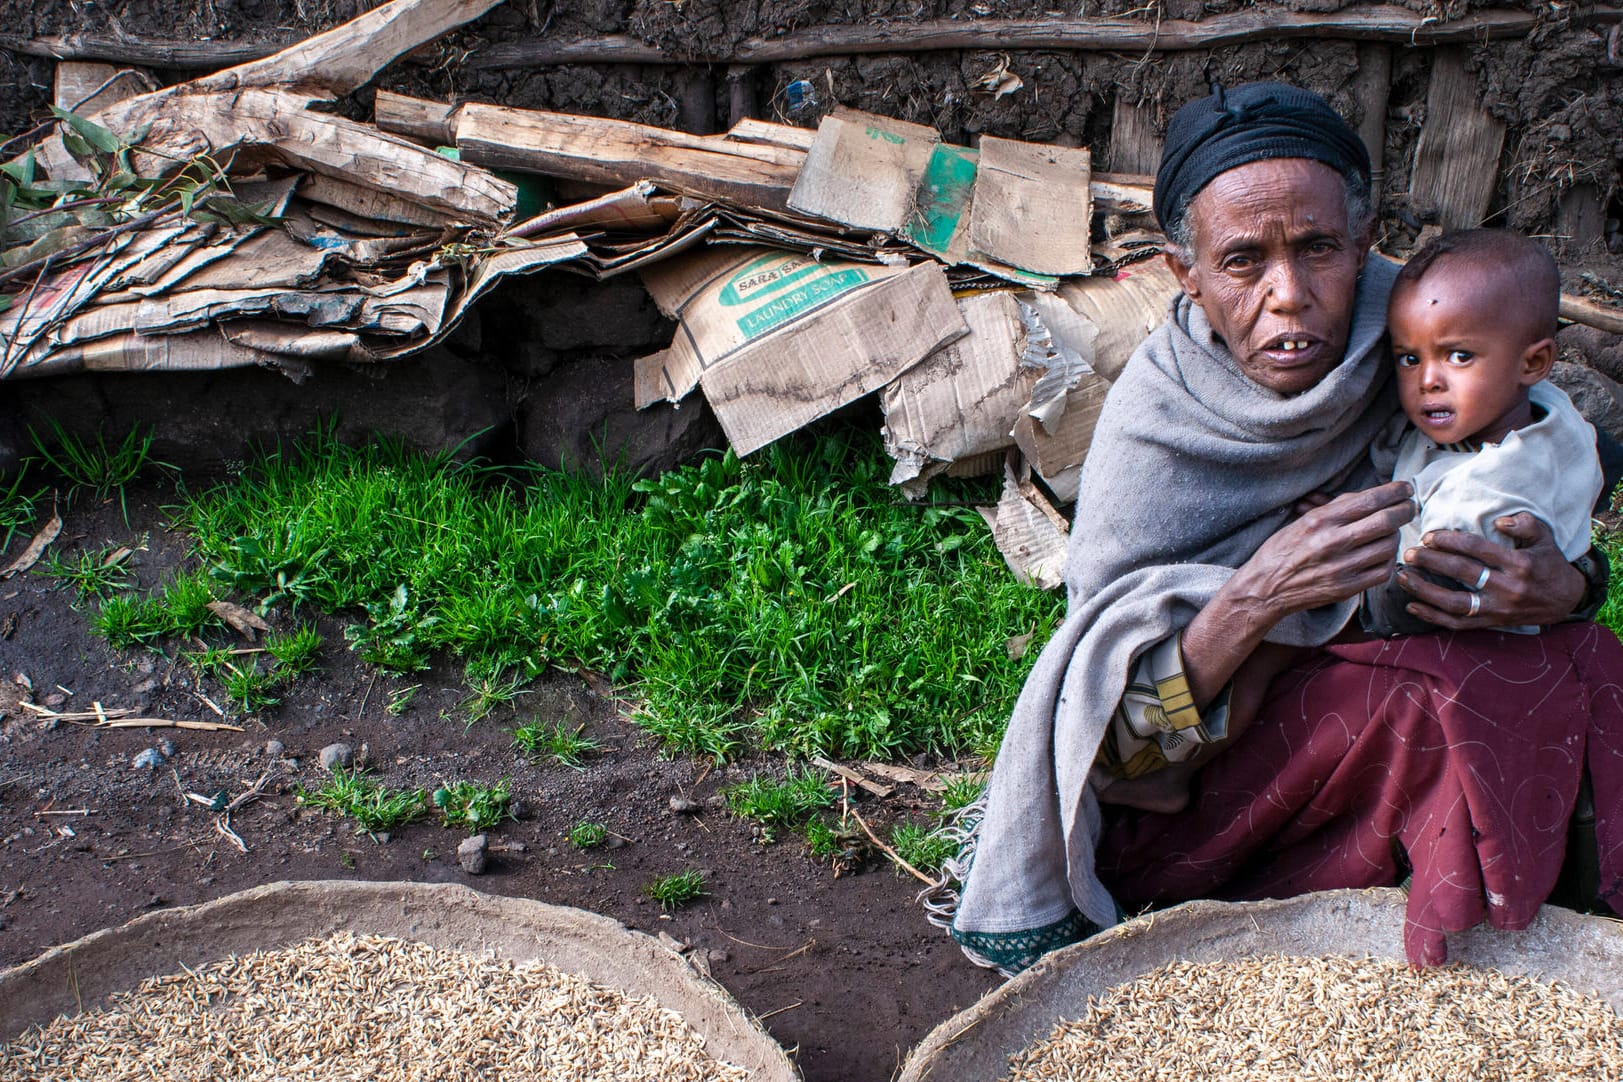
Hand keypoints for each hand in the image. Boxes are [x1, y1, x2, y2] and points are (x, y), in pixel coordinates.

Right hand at [1229, 481, 1414, 622]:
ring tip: (1391, 532)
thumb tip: (1372, 496)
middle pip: (1386, 521)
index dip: (1395, 492)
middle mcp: (1332, 542)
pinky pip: (1383, 571)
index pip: (1370, 500)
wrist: (1265, 588)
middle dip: (1405, 510)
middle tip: (1409, 507)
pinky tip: (1382, 554)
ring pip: (1389, 545)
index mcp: (1320, 520)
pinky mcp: (1347, 588)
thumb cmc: (1282, 550)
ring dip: (1396, 536)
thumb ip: (1337, 508)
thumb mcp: (1303, 520)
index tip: (1405, 490)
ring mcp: (1341, 568)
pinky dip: (1389, 559)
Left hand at [1399, 512, 1585, 627]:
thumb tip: (1499, 521)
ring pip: (1456, 603)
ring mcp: (1498, 608)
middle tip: (1409, 553)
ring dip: (1425, 591)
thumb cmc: (1549, 563)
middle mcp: (1508, 588)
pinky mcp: (1492, 623)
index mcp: (1519, 564)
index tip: (1428, 536)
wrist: (1566, 600)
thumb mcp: (1544, 538)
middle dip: (1431, 562)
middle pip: (1462, 573)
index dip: (1450, 541)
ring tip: (1402, 578)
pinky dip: (1433, 617)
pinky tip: (1412, 606)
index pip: (1477, 549)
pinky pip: (1458, 623)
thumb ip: (1525, 525)